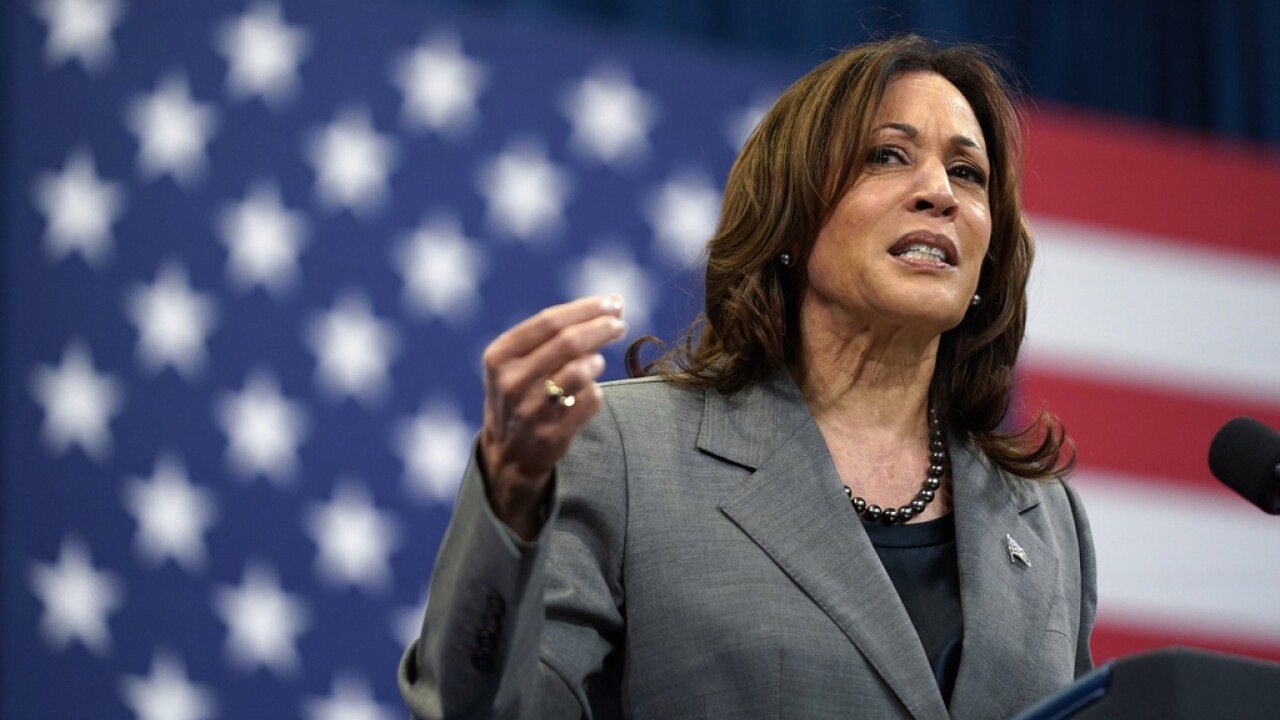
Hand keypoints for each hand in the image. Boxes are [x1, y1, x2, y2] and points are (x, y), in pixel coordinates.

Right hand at [479, 295, 626, 538]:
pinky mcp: (552, 435)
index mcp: (500, 356)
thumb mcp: (521, 361)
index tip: (613, 303)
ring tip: (596, 363)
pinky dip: (596, 391)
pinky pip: (591, 400)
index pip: (550, 322)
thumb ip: (558, 333)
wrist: (510, 453)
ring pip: (581, 371)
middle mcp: (511, 382)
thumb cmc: (523, 392)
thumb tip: (614, 303)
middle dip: (601, 328)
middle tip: (620, 325)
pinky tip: (588, 392)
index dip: (586, 309)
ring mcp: (530, 411)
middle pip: (568, 342)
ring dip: (596, 362)